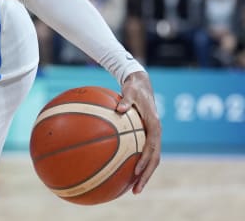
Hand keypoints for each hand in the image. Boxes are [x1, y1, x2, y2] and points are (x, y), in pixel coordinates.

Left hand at [117, 71, 160, 194]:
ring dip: (144, 175)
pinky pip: (144, 154)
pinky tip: (126, 175)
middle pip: (154, 159)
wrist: (141, 84)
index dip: (145, 160)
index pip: (152, 146)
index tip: (136, 171)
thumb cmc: (134, 88)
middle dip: (146, 176)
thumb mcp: (130, 91)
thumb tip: (118, 109)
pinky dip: (139, 166)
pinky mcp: (147, 136)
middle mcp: (156, 133)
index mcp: (154, 124)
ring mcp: (152, 136)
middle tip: (136, 190)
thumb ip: (124, 100)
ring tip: (134, 190)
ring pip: (152, 160)